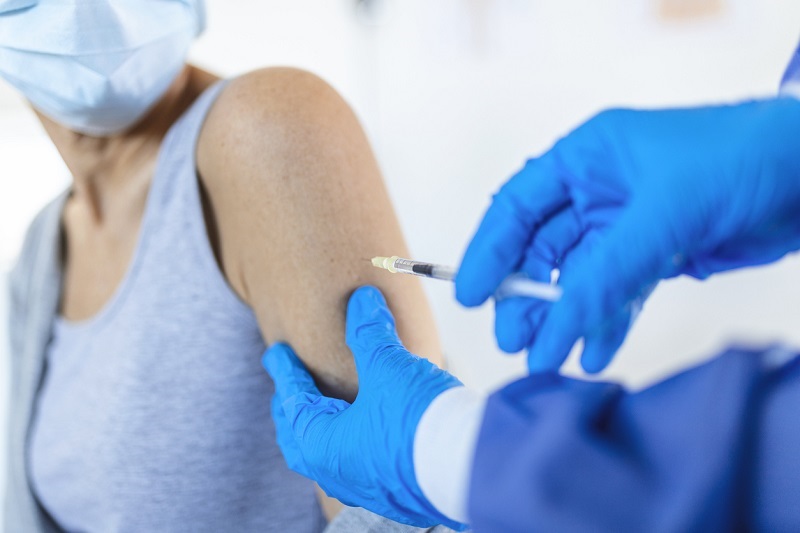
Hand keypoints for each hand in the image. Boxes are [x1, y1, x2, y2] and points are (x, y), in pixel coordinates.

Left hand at [263, 286, 465, 529]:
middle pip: (302, 439)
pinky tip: (368, 432)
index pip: (294, 400)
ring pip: (330, 456)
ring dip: (323, 429)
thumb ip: (370, 333)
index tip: (277, 354)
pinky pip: (360, 465)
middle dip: (294, 410)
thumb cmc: (421, 423)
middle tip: (289, 389)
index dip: (285, 371)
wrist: (472, 468)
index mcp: (323, 445)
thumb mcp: (389, 367)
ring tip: (326, 409)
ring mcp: (369, 487)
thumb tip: (363, 301)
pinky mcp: (398, 492)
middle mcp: (339, 474)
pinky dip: (353, 443)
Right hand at [456, 98, 799, 372]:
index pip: (517, 207)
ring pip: (578, 279)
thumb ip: (603, 274)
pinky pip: (617, 294)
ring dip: (563, 318)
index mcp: (586, 159)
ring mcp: (626, 226)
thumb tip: (553, 329)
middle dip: (526, 297)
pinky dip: (606, 323)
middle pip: (542, 250)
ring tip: (547, 358)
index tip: (473, 295)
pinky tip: (594, 351)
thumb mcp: (661, 215)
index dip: (489, 251)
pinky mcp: (657, 255)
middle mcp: (599, 191)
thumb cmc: (738, 161)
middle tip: (513, 339)